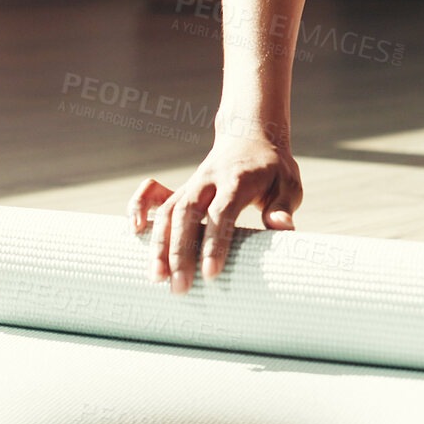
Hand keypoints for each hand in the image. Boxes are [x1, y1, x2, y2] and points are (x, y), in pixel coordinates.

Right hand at [127, 135, 301, 293]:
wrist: (251, 135)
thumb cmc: (273, 169)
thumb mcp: (289, 183)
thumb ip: (283, 206)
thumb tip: (282, 228)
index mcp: (237, 179)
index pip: (222, 212)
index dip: (214, 243)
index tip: (210, 274)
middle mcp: (208, 180)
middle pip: (187, 213)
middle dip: (180, 252)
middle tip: (179, 289)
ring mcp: (191, 183)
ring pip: (168, 210)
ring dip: (159, 244)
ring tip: (156, 278)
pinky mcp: (182, 187)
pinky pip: (153, 193)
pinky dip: (138, 206)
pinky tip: (134, 230)